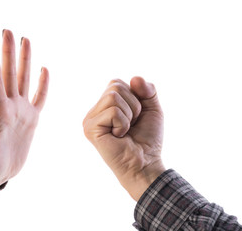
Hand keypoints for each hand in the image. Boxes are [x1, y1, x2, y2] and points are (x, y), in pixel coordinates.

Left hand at [0, 29, 48, 191]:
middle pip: (9, 74)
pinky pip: (40, 97)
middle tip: (7, 31)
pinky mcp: (32, 119)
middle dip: (9, 53)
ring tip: (25, 40)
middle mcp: (10, 106)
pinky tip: (44, 69)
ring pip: (24, 80)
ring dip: (25, 61)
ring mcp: (21, 111)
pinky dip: (43, 84)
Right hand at [83, 77, 164, 200]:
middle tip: (131, 125)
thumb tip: (135, 78)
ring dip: (129, 115)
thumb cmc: (147, 139)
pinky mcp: (91, 129)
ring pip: (113, 97)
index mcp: (104, 106)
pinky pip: (113, 111)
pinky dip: (124, 123)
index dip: (134, 97)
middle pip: (114, 87)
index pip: (116, 83)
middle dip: (133, 105)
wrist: (145, 164)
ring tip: (125, 131)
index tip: (135, 117)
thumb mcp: (152, 109)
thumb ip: (147, 90)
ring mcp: (89, 120)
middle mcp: (94, 112)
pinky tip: (119, 137)